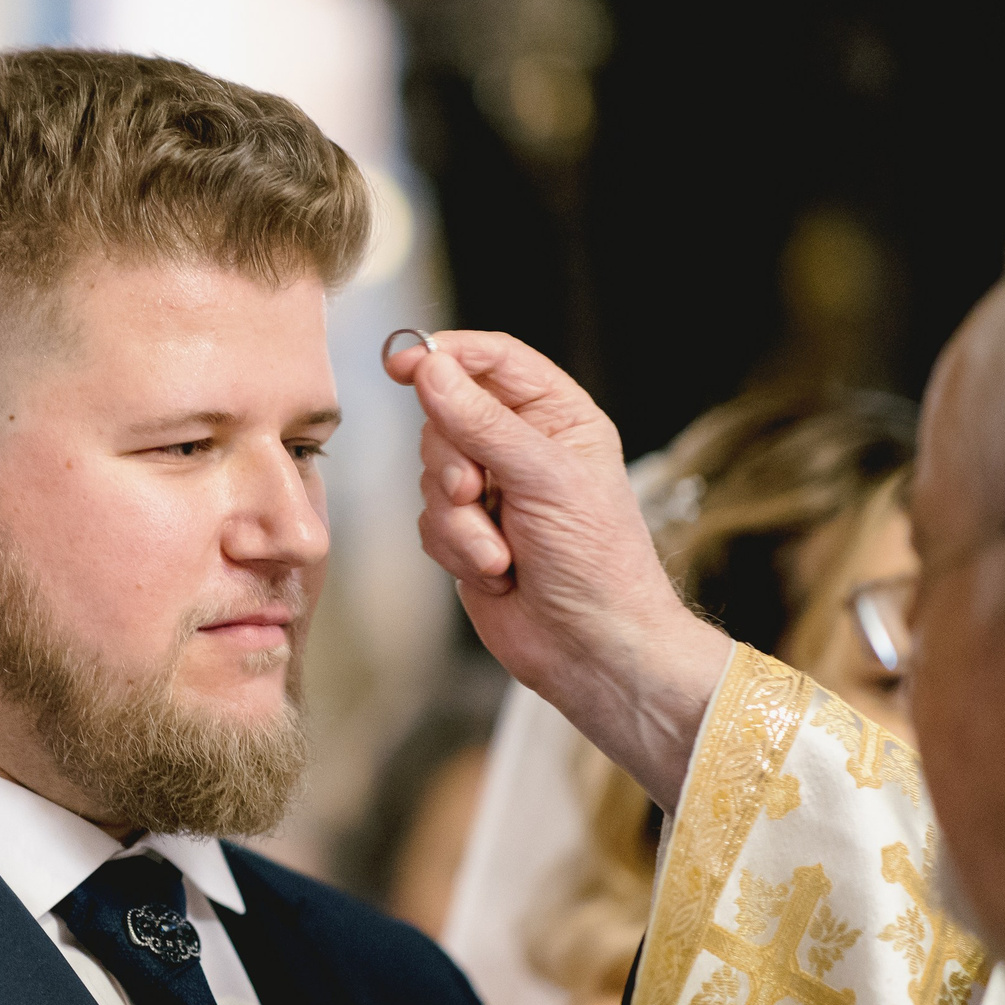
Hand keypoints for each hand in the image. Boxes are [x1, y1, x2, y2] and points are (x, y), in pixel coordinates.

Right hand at [383, 331, 730, 805]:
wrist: (592, 650)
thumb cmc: (599, 565)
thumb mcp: (545, 479)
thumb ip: (482, 422)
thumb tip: (432, 370)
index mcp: (559, 419)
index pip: (494, 360)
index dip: (447, 354)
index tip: (405, 362)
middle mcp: (523, 449)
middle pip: (447, 417)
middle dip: (453, 461)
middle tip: (475, 491)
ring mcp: (492, 494)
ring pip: (430, 475)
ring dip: (459, 520)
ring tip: (502, 551)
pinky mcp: (466, 537)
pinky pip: (428, 522)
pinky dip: (455, 549)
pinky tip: (496, 572)